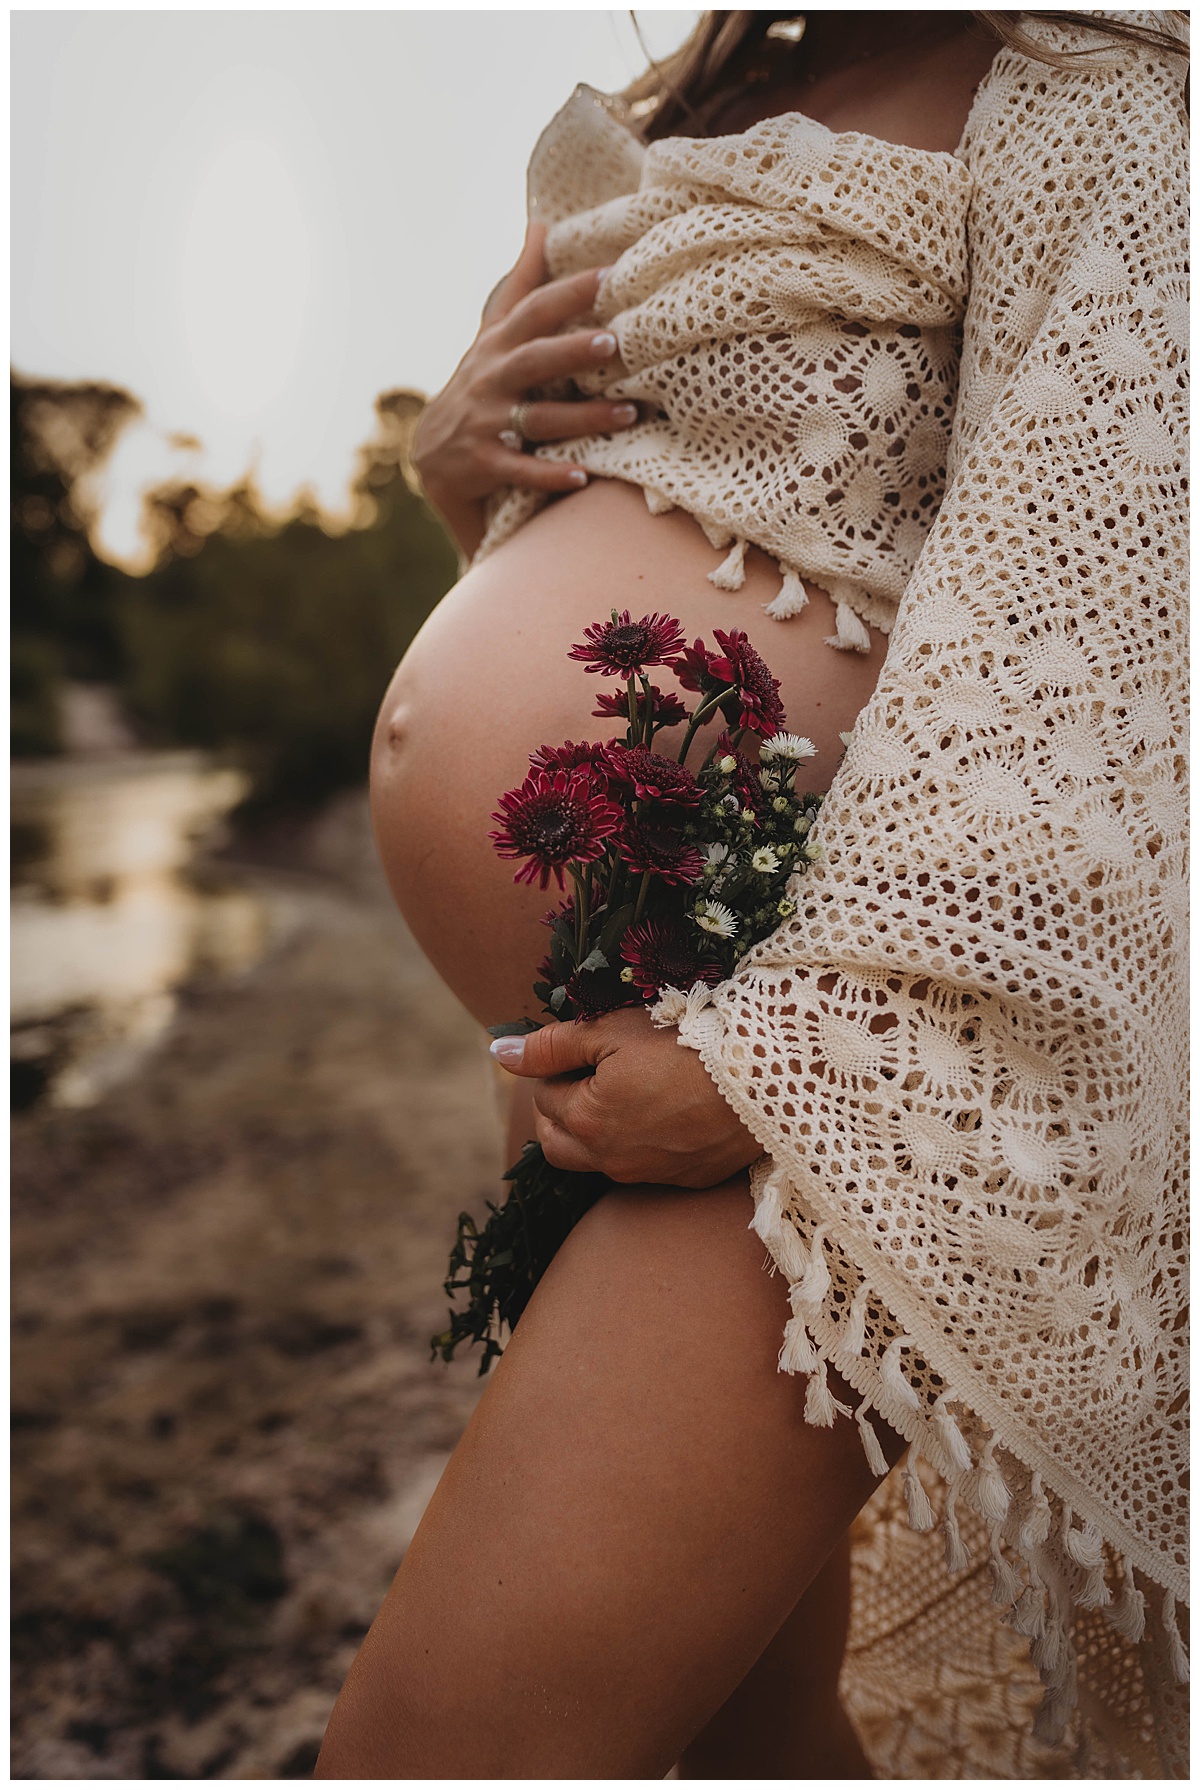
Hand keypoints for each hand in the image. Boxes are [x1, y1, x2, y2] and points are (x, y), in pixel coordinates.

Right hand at [412, 221, 639, 557]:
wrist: (432, 458)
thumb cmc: (478, 387)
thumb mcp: (493, 334)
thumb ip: (522, 284)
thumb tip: (542, 222)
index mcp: (499, 346)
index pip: (534, 311)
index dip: (570, 292)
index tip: (611, 275)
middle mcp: (492, 380)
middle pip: (534, 360)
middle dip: (572, 351)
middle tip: (614, 342)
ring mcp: (487, 424)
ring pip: (539, 418)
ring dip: (583, 418)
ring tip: (628, 413)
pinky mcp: (485, 465)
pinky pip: (521, 471)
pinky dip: (549, 475)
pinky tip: (582, 477)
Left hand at [489, 1007, 761, 1189]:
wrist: (766, 1075)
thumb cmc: (684, 1041)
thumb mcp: (611, 1029)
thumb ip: (551, 1045)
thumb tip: (498, 1051)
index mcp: (585, 1120)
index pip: (543, 1097)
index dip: (557, 1066)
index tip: (587, 1044)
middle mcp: (610, 1160)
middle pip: (557, 1142)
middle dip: (560, 1109)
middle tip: (590, 1072)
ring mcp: (650, 1175)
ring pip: (597, 1160)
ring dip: (595, 1130)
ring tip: (627, 1089)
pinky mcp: (686, 1179)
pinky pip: (643, 1167)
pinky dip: (638, 1143)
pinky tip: (664, 1111)